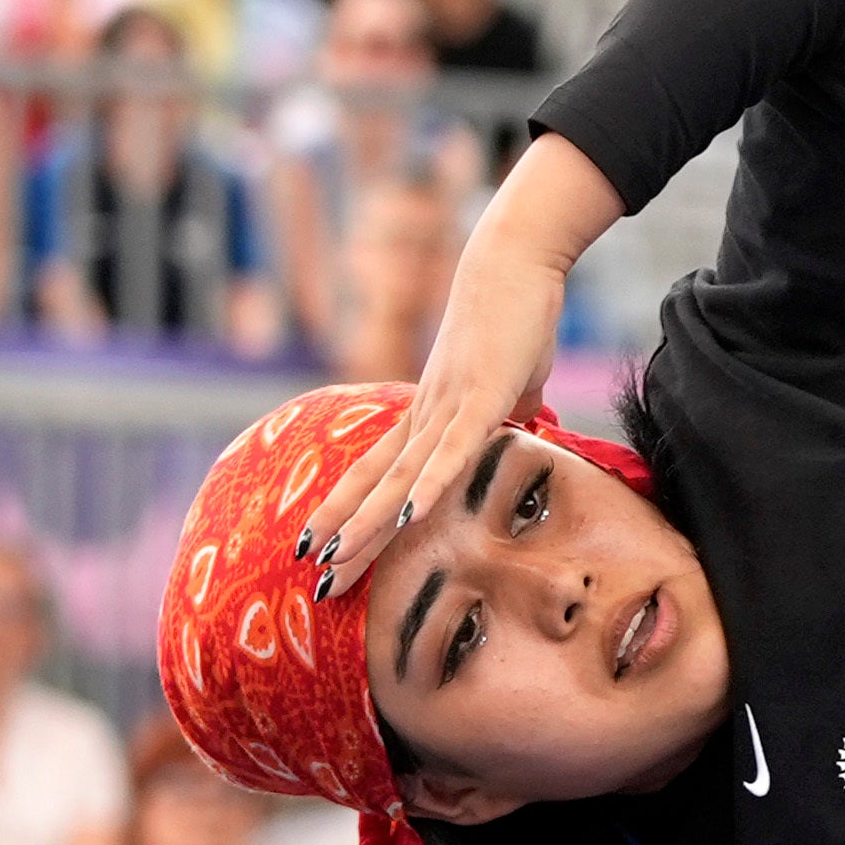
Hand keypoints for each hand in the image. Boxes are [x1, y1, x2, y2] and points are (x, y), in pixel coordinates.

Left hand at [295, 132, 621, 587]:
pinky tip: (406, 521)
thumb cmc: (516, 317)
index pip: (380, 472)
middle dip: (346, 536)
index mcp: (431, 414)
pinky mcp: (480, 400)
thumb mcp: (514, 380)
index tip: (323, 550)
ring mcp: (447, 407)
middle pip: (376, 486)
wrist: (513, 262)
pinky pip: (451, 454)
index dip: (350, 512)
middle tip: (315, 582)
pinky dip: (428, 489)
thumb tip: (528, 427)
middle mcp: (425, 415)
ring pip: (400, 479)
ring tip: (336, 563)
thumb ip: (514, 410)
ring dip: (367, 524)